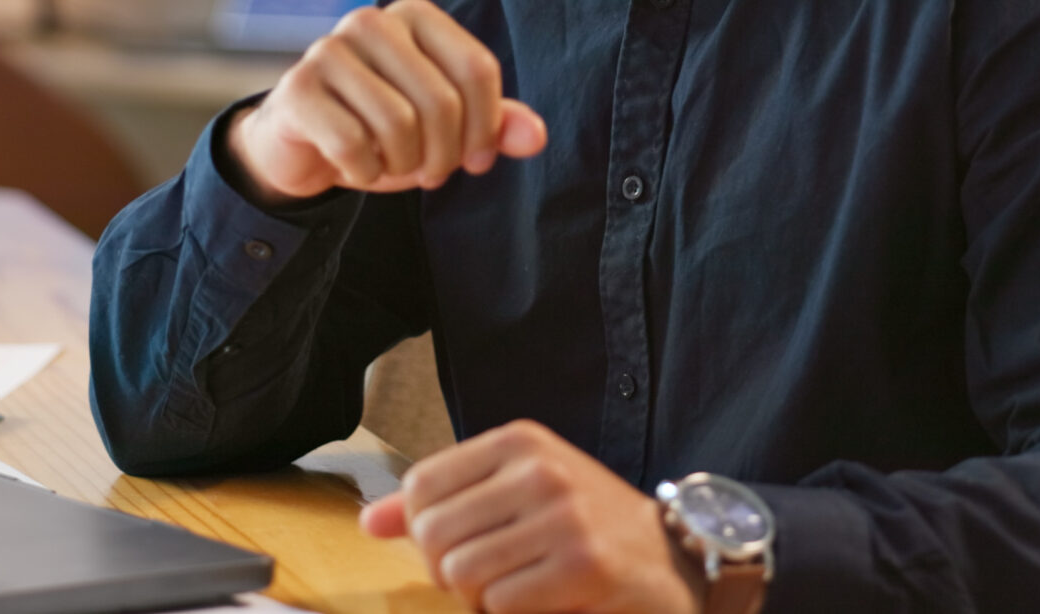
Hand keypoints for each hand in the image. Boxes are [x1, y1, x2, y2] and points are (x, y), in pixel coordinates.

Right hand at [229, 0, 546, 201]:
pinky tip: (357, 166)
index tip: (475, 158)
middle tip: (432, 172)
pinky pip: (352, 144)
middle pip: (441, 101)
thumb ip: (494, 125)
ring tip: (393, 164)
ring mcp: (327, 51)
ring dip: (404, 164)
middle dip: (445, 154)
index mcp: (414, 15)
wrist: (303, 146)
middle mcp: (370, 21)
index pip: (477, 69)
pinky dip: (364, 171)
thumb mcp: (445, 128)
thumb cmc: (380, 127)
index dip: (487, 127)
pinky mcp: (296, 90)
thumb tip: (535, 137)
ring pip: (397, 124)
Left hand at [360, 420, 703, 613]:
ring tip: (510, 587)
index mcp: (519, 441)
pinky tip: (537, 600)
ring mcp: (563, 517)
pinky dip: (508, 613)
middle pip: (434, 533)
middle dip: (447, 569)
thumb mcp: (515, 491)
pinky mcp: (582, 566)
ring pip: (462, 572)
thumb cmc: (582, 524)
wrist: (670, 556)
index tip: (455, 541)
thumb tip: (370, 523)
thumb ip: (442, 502)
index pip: (422, 484)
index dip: (423, 527)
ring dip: (477, 597)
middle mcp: (541, 470)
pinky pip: (501, 603)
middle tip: (484, 575)